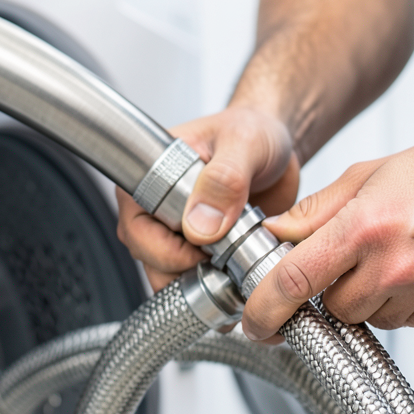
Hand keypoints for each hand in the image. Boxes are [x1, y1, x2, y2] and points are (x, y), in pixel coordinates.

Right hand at [116, 106, 299, 290]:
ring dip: (205, 280)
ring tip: (236, 262)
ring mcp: (175, 231)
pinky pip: (196, 279)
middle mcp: (155, 207)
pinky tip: (238, 268)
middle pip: (150, 261)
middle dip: (189, 270)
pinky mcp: (198, 249)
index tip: (207, 248)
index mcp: (149, 176)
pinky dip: (217, 283)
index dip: (168, 250)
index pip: (137, 231)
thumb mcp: (245, 143)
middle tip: (227, 257)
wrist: (277, 146)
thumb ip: (225, 179)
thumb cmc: (253, 130)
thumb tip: (201, 224)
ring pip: (172, 276)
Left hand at [241, 131, 413, 338]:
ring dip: (363, 298)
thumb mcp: (369, 175)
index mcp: (363, 228)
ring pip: (364, 319)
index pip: (294, 281)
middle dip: (328, 292)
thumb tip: (274, 235)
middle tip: (349, 259)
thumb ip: (315, 211)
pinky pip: (398, 322)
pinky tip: (413, 269)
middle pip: (329, 308)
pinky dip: (394, 303)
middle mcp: (391, 266)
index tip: (253, 322)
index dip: (264, 309)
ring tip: (390, 257)